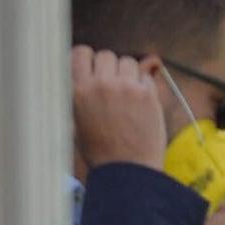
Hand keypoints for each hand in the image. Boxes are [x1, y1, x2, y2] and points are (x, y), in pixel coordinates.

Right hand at [71, 46, 165, 171]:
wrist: (127, 171)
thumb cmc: (101, 151)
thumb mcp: (77, 121)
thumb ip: (81, 93)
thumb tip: (87, 70)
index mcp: (78, 91)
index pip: (81, 53)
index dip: (88, 60)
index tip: (93, 70)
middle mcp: (101, 85)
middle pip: (105, 55)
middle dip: (109, 68)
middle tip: (112, 88)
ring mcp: (126, 88)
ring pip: (128, 61)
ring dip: (128, 74)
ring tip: (127, 96)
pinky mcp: (147, 94)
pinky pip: (146, 76)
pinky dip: (144, 86)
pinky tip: (140, 104)